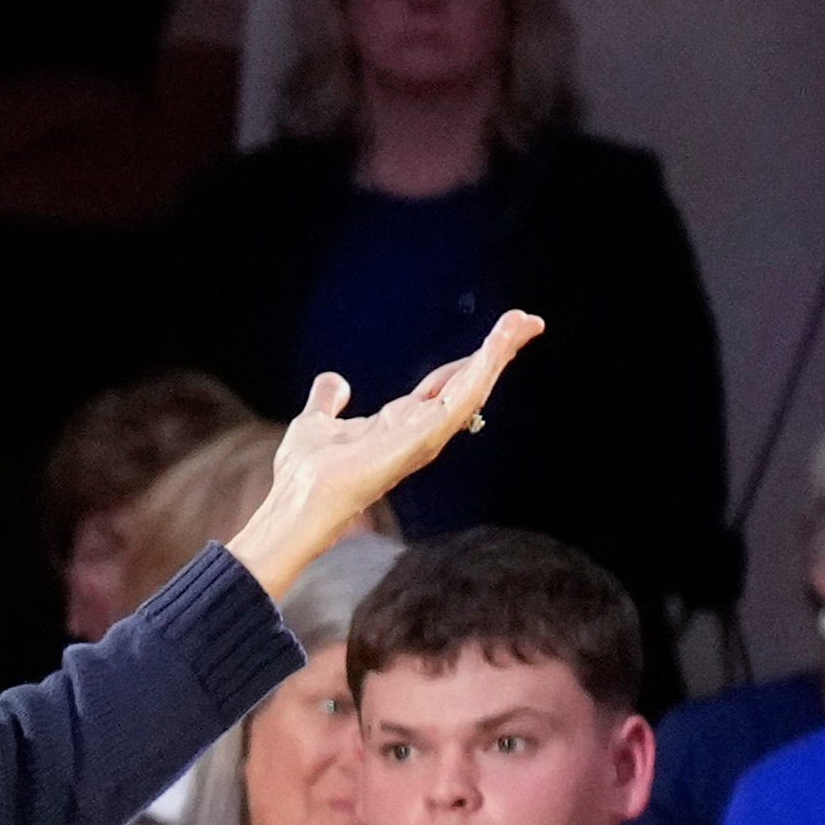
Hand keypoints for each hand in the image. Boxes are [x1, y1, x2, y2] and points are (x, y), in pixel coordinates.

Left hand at [229, 313, 541, 587]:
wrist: (296, 502)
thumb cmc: (305, 476)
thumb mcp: (315, 423)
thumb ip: (327, 402)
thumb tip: (334, 380)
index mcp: (401, 424)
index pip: (445, 386)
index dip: (470, 360)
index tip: (500, 333)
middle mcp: (419, 432)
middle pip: (467, 385)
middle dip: (498, 352)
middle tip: (528, 321)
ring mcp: (423, 438)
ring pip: (471, 391)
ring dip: (497, 356)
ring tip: (523, 324)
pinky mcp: (421, 441)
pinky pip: (458, 403)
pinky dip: (479, 374)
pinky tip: (496, 349)